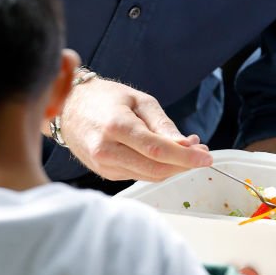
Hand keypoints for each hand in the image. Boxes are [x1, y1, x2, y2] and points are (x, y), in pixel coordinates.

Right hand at [59, 76, 211, 180]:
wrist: (68, 108)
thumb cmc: (106, 98)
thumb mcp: (139, 100)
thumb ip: (162, 124)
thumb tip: (186, 145)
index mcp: (116, 127)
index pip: (157, 150)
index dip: (185, 157)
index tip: (206, 157)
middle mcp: (107, 150)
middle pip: (155, 169)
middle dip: (184, 164)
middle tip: (202, 152)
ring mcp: (104, 165)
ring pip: (149, 176)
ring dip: (173, 167)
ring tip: (188, 149)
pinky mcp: (105, 173)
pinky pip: (139, 175)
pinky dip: (157, 168)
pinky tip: (165, 154)